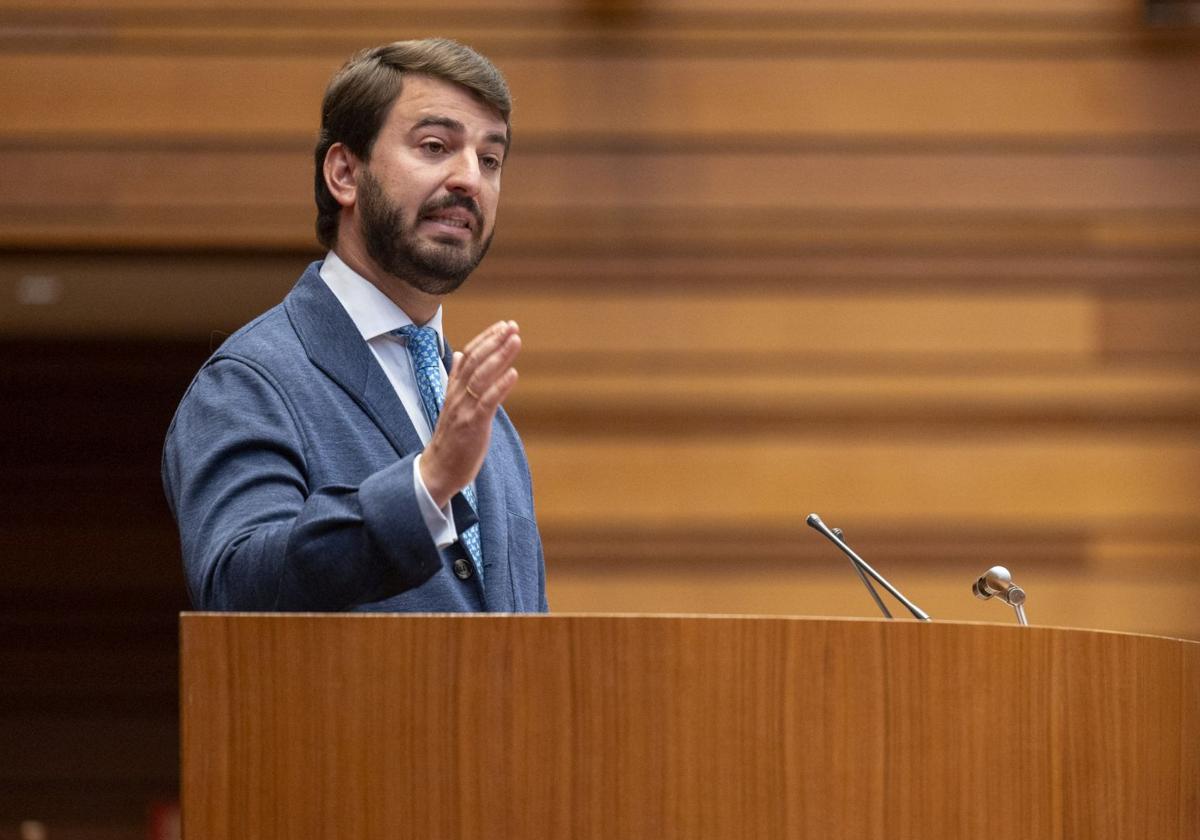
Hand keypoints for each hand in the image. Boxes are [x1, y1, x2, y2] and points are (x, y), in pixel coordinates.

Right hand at [419, 320, 520, 507]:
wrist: (438, 470)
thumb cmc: (450, 439)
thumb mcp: (452, 403)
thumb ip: (456, 378)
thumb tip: (457, 354)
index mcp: (453, 389)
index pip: (468, 356)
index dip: (486, 339)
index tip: (502, 326)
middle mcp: (457, 395)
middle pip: (475, 361)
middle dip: (495, 341)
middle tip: (513, 326)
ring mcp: (464, 409)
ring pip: (481, 377)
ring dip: (500, 357)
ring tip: (515, 340)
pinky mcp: (472, 425)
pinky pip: (486, 402)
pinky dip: (500, 387)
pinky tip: (514, 374)